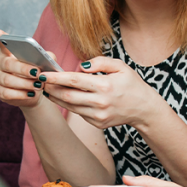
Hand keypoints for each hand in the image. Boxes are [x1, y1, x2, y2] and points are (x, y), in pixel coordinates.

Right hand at [0, 29, 46, 107]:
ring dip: (24, 83)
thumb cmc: (35, 74)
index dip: (0, 38)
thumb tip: (48, 57)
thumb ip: (46, 57)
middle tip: (37, 73)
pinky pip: (7, 93)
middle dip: (23, 69)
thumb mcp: (42, 64)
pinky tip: (31, 94)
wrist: (32, 93)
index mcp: (8, 52)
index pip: (3, 43)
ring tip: (38, 85)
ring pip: (8, 80)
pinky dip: (20, 94)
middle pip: (8, 64)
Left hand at [40, 56, 166, 128]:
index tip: (43, 73)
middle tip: (41, 81)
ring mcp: (98, 116)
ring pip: (70, 106)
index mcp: (105, 85)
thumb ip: (100, 62)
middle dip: (51, 88)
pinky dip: (70, 104)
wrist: (144, 109)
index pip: (74, 80)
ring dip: (56, 97)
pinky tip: (66, 97)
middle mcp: (100, 102)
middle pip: (67, 96)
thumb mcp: (120, 67)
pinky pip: (79, 113)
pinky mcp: (97, 124)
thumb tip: (80, 66)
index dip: (56, 77)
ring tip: (49, 88)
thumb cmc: (132, 84)